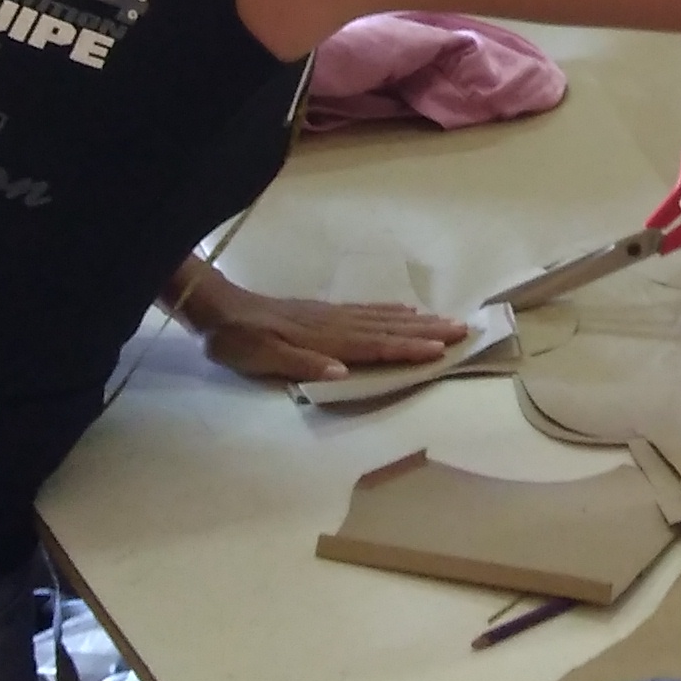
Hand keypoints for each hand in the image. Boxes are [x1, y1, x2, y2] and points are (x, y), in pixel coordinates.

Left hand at [180, 276, 468, 383]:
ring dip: (416, 320)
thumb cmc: (236, 341)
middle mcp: (335, 324)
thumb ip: (301, 364)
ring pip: (382, 317)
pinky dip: (390, 311)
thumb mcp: (260, 359)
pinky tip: (405, 310)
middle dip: (426, 330)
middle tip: (462, 330)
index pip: (374, 345)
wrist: (217, 308)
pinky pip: (366, 310)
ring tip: (446, 321)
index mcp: (324, 339)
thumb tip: (342, 371)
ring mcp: (332, 315)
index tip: (441, 349)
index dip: (407, 348)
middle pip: (388, 327)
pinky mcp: (324, 312)